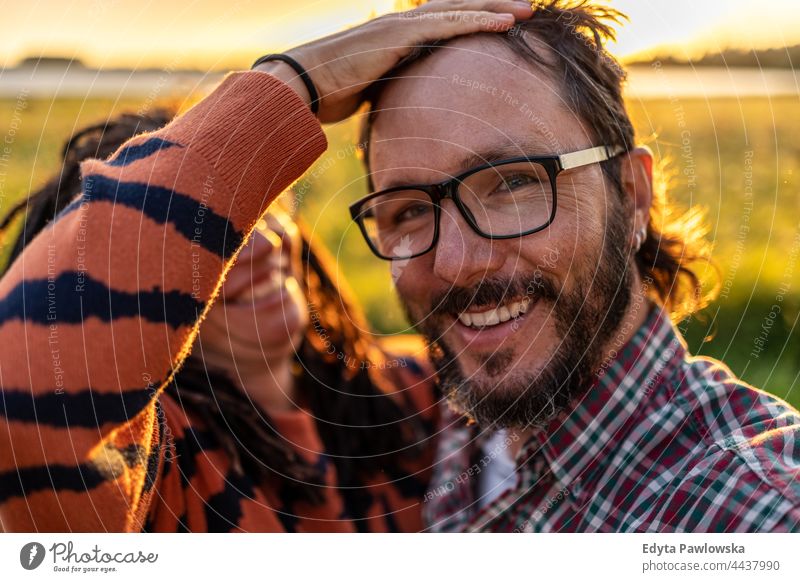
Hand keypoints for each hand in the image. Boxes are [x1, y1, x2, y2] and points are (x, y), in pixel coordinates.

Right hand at [255, 0, 533, 122]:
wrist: (302, 86)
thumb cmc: (327, 93)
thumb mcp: (368, 94)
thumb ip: (389, 93)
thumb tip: (400, 113)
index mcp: (397, 38)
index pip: (443, 23)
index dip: (472, 19)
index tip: (501, 23)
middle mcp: (403, 25)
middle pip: (456, 9)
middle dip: (491, 6)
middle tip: (525, 8)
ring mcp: (402, 26)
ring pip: (459, 10)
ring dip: (495, 8)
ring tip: (526, 8)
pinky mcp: (401, 35)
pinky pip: (448, 24)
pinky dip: (479, 20)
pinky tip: (506, 22)